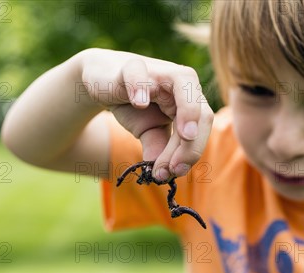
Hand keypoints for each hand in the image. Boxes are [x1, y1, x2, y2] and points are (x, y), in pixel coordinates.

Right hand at [80, 49, 213, 179]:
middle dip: (190, 144)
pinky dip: (140, 88)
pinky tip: (139, 103)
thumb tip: (164, 174)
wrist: (102, 82)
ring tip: (184, 135)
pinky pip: (139, 73)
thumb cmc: (132, 104)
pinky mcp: (131, 66)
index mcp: (190, 102)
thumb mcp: (148, 131)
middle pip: (201, 110)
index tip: (174, 173)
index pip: (201, 128)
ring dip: (188, 111)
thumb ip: (159, 147)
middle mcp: (181, 84)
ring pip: (183, 83)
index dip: (192, 151)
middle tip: (172, 168)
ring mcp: (158, 72)